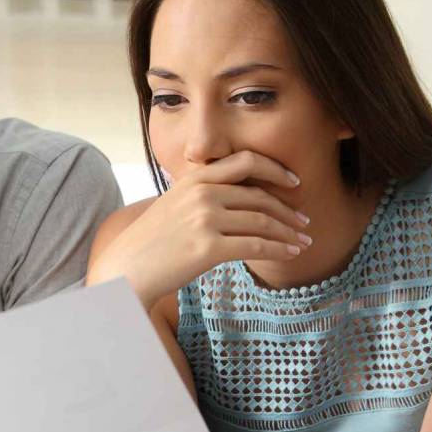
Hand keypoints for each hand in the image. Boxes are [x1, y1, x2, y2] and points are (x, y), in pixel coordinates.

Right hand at [87, 151, 309, 306]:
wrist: (126, 269)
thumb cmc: (152, 242)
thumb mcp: (174, 204)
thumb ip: (203, 195)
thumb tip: (238, 199)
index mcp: (195, 178)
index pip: (246, 162)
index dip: (275, 170)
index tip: (293, 182)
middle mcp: (202, 193)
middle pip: (260, 197)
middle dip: (288, 210)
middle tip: (304, 222)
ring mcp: (205, 219)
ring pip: (262, 222)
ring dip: (289, 233)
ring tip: (303, 242)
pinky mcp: (208, 247)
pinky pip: (256, 246)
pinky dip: (279, 250)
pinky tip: (291, 254)